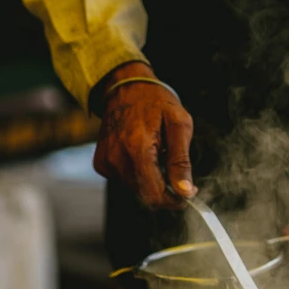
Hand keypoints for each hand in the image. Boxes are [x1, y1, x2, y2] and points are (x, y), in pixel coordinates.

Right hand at [93, 62, 196, 208]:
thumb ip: (181, 161)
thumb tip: (186, 191)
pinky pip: (126, 181)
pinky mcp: (101, 164)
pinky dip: (138, 175)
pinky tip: (141, 155)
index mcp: (137, 148)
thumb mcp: (178, 125)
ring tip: (156, 155)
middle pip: (146, 196)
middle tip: (175, 171)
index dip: (174, 200)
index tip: (187, 194)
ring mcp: (106, 162)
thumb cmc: (154, 102)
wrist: (124, 87)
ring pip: (137, 190)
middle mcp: (117, 158)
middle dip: (165, 190)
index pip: (155, 195)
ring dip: (152, 181)